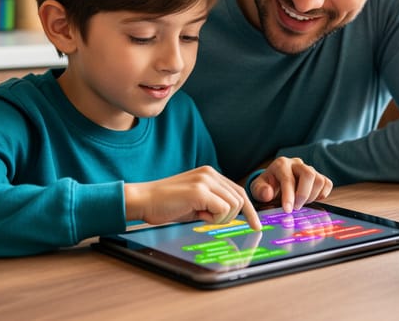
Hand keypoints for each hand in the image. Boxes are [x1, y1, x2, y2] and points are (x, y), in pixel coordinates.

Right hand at [124, 166, 260, 230]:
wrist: (143, 200)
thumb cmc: (166, 204)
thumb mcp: (195, 202)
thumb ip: (214, 203)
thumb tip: (232, 215)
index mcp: (210, 174)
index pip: (239, 191)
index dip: (248, 210)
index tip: (255, 225)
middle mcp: (210, 174)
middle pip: (240, 199)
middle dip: (232, 217)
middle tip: (209, 220)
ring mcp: (205, 180)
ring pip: (233, 205)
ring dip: (220, 218)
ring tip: (199, 215)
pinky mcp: (199, 191)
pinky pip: (223, 210)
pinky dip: (213, 219)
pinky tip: (197, 215)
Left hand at [249, 157, 332, 212]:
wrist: (274, 183)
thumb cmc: (266, 186)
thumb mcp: (257, 189)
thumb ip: (260, 191)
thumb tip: (268, 194)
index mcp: (281, 164)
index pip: (288, 179)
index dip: (289, 196)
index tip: (288, 210)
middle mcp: (296, 164)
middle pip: (308, 174)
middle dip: (303, 194)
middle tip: (296, 208)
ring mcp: (309, 169)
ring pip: (319, 180)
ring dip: (312, 196)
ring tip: (301, 203)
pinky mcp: (318, 176)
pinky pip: (327, 184)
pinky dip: (322, 194)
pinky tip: (310, 199)